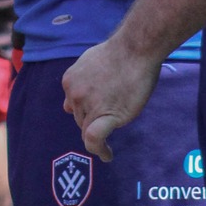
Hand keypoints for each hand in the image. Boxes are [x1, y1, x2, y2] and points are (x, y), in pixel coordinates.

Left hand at [62, 34, 165, 161]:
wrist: (135, 50)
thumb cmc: (119, 52)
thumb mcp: (88, 61)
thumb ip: (80, 80)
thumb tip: (70, 102)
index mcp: (70, 81)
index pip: (73, 105)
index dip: (84, 111)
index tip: (93, 116)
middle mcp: (74, 94)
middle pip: (80, 118)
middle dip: (92, 121)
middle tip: (109, 123)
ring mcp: (88, 105)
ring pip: (88, 129)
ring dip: (97, 134)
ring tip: (106, 146)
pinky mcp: (105, 115)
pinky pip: (95, 139)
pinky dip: (99, 150)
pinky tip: (107, 156)